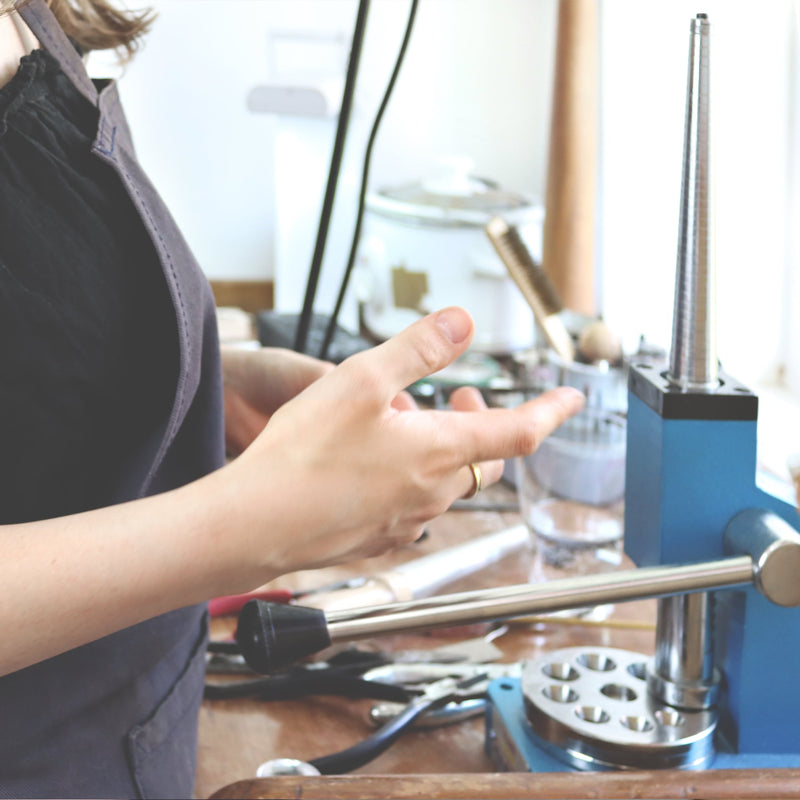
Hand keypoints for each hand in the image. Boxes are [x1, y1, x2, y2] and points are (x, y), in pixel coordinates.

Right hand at [219, 307, 584, 584]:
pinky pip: (410, 504)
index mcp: (439, 452)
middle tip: (458, 396)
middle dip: (481, 424)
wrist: (255, 525)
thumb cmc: (304, 456)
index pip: (519, 432)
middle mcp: (432, 493)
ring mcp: (405, 521)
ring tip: (400, 421)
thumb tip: (461, 323)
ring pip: (444, 480)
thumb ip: (418, 349)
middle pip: (483, 459)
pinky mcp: (377, 538)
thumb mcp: (363, 380)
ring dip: (438, 447)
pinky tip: (373, 463)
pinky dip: (409, 476)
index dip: (552, 412)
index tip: (572, 400)